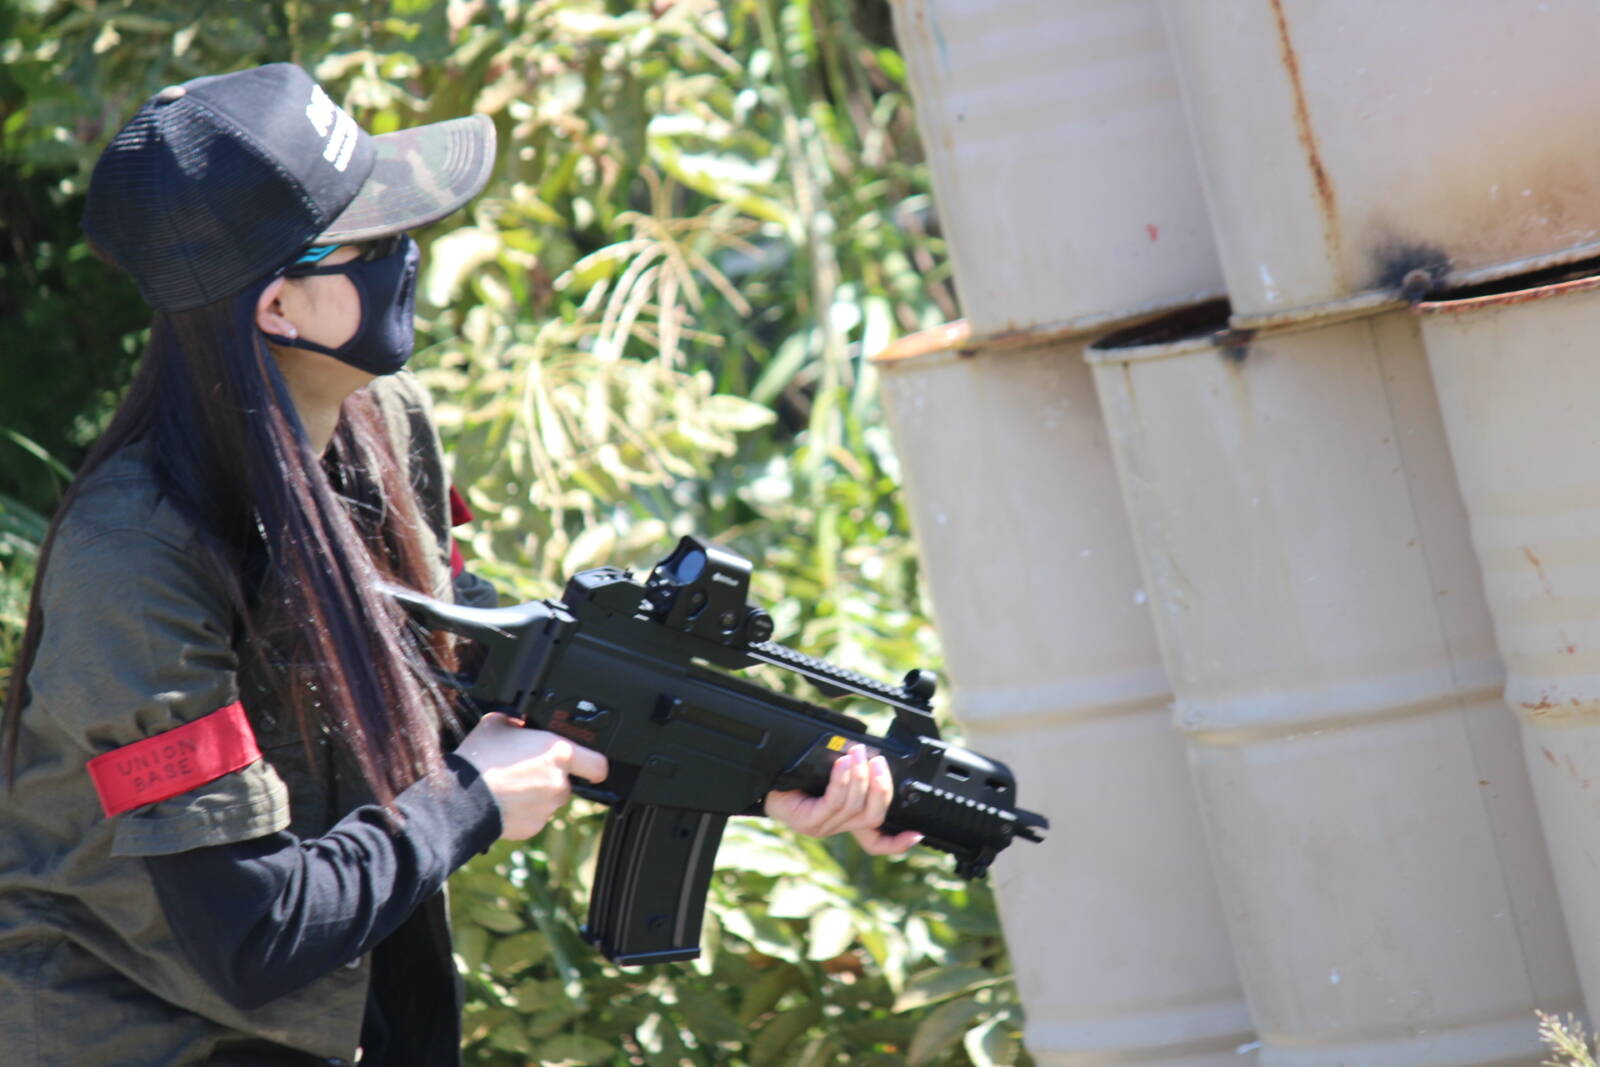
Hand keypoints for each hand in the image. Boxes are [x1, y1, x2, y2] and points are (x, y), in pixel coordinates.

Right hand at [454, 712, 608, 839]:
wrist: (461, 798)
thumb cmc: (480, 758)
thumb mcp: (497, 723)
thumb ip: (518, 723)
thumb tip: (520, 724)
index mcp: (559, 753)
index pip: (598, 765)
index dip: (593, 764)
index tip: (586, 764)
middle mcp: (559, 783)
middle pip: (567, 782)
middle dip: (552, 777)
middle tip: (527, 771)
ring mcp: (548, 808)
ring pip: (550, 801)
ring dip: (538, 795)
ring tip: (511, 786)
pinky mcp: (533, 827)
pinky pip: (535, 817)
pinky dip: (524, 812)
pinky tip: (505, 802)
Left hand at [765, 744, 922, 856]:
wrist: (761, 779)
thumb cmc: (796, 772)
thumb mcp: (830, 771)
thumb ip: (853, 772)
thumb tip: (873, 756)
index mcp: (846, 820)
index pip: (875, 842)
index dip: (897, 842)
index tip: (917, 833)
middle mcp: (837, 828)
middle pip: (873, 816)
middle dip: (881, 788)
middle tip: (878, 762)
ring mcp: (823, 828)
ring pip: (855, 808)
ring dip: (860, 777)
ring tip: (858, 755)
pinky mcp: (809, 822)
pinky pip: (834, 802)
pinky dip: (842, 781)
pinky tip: (843, 765)